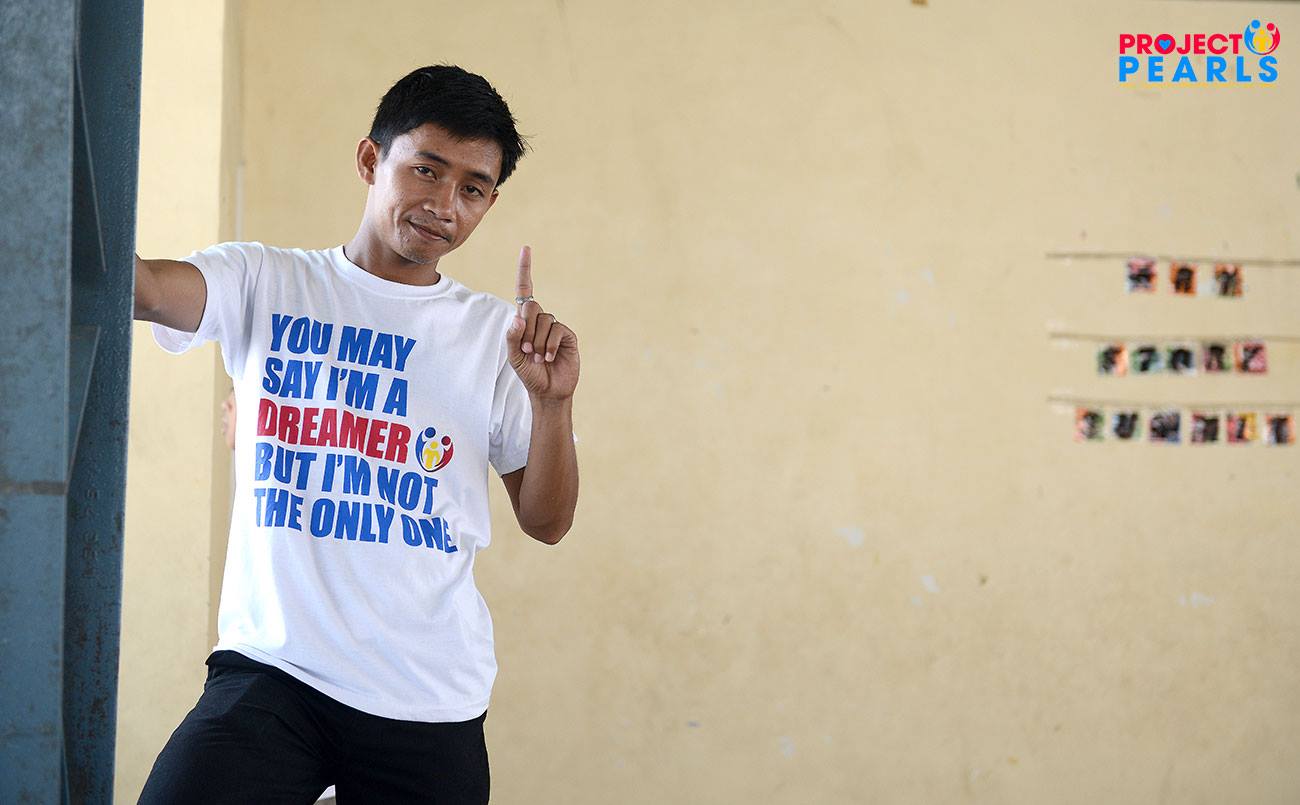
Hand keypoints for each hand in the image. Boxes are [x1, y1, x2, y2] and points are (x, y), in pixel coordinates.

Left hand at [506, 245, 579, 400]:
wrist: (548, 391)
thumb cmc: (529, 374)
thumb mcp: (513, 357)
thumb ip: (511, 337)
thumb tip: (518, 317)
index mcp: (524, 321)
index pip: (525, 291)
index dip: (525, 270)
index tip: (526, 249)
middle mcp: (540, 320)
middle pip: (531, 307)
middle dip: (526, 329)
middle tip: (526, 351)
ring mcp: (555, 327)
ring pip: (544, 320)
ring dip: (536, 342)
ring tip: (537, 358)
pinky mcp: (567, 336)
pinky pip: (557, 330)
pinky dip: (549, 345)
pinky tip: (548, 358)